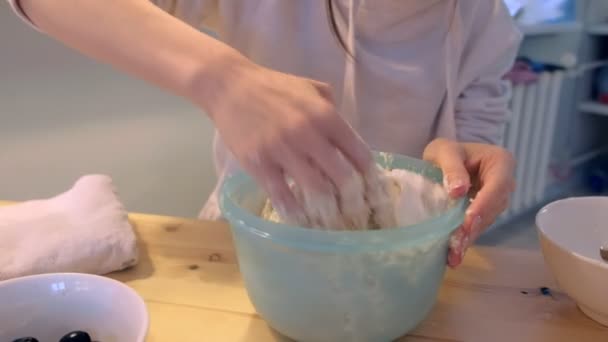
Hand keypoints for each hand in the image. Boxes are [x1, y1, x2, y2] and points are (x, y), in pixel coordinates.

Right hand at [200, 59, 371, 218]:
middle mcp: (307, 133)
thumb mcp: (310, 88)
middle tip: (355, 212)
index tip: (372, 191)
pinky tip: (301, 220)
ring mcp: (282, 150)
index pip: (358, 152)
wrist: (229, 87)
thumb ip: (332, 109)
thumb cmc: (273, 87)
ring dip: (327, 209)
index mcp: (325, 115)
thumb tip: (345, 136)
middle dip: (352, 199)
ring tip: (332, 221)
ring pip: (315, 190)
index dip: (370, 176)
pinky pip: (282, 195)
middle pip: (342, 176)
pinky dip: (294, 212)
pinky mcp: (259, 164)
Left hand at [423, 138, 515, 266]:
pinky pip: (477, 226)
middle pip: (492, 208)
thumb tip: (458, 191)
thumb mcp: (444, 151)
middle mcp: (504, 183)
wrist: (443, 159)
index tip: (468, 221)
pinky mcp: (485, 213)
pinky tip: (453, 253)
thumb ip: (451, 168)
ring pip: (486, 221)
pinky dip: (465, 239)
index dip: (483, 205)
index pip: (497, 186)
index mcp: (501, 162)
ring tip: (453, 255)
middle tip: (457, 246)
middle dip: (474, 227)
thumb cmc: (446, 152)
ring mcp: (496, 200)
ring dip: (470, 238)